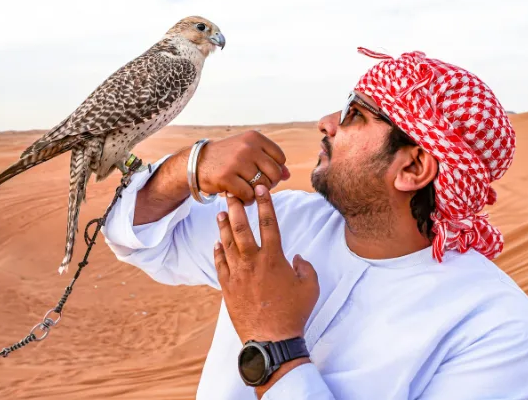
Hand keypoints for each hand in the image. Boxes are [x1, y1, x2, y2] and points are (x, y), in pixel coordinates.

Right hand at [199, 131, 290, 205]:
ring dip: (256, 193)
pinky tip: (239, 195)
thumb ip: (269, 161)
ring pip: (262, 186)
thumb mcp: (248, 152)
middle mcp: (247, 147)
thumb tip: (287, 175)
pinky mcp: (226, 177)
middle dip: (268, 183)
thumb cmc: (227, 158)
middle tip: (255, 185)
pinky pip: (248, 195)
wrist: (196, 162)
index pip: (280, 159)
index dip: (274, 170)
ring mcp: (237, 162)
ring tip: (246, 190)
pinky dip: (246, 200)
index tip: (261, 173)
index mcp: (255, 138)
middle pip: (274, 173)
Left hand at [214, 184, 319, 342]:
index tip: (260, 188)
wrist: (271, 339)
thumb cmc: (294, 313)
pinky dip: (218, 252)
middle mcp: (253, 262)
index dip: (265, 203)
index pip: (270, 223)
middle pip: (242, 228)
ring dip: (224, 226)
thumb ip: (305, 267)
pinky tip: (217, 243)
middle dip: (237, 207)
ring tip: (221, 212)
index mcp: (274, 258)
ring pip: (227, 243)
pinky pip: (220, 264)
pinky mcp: (227, 287)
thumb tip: (298, 257)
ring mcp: (237, 274)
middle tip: (231, 192)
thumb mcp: (310, 287)